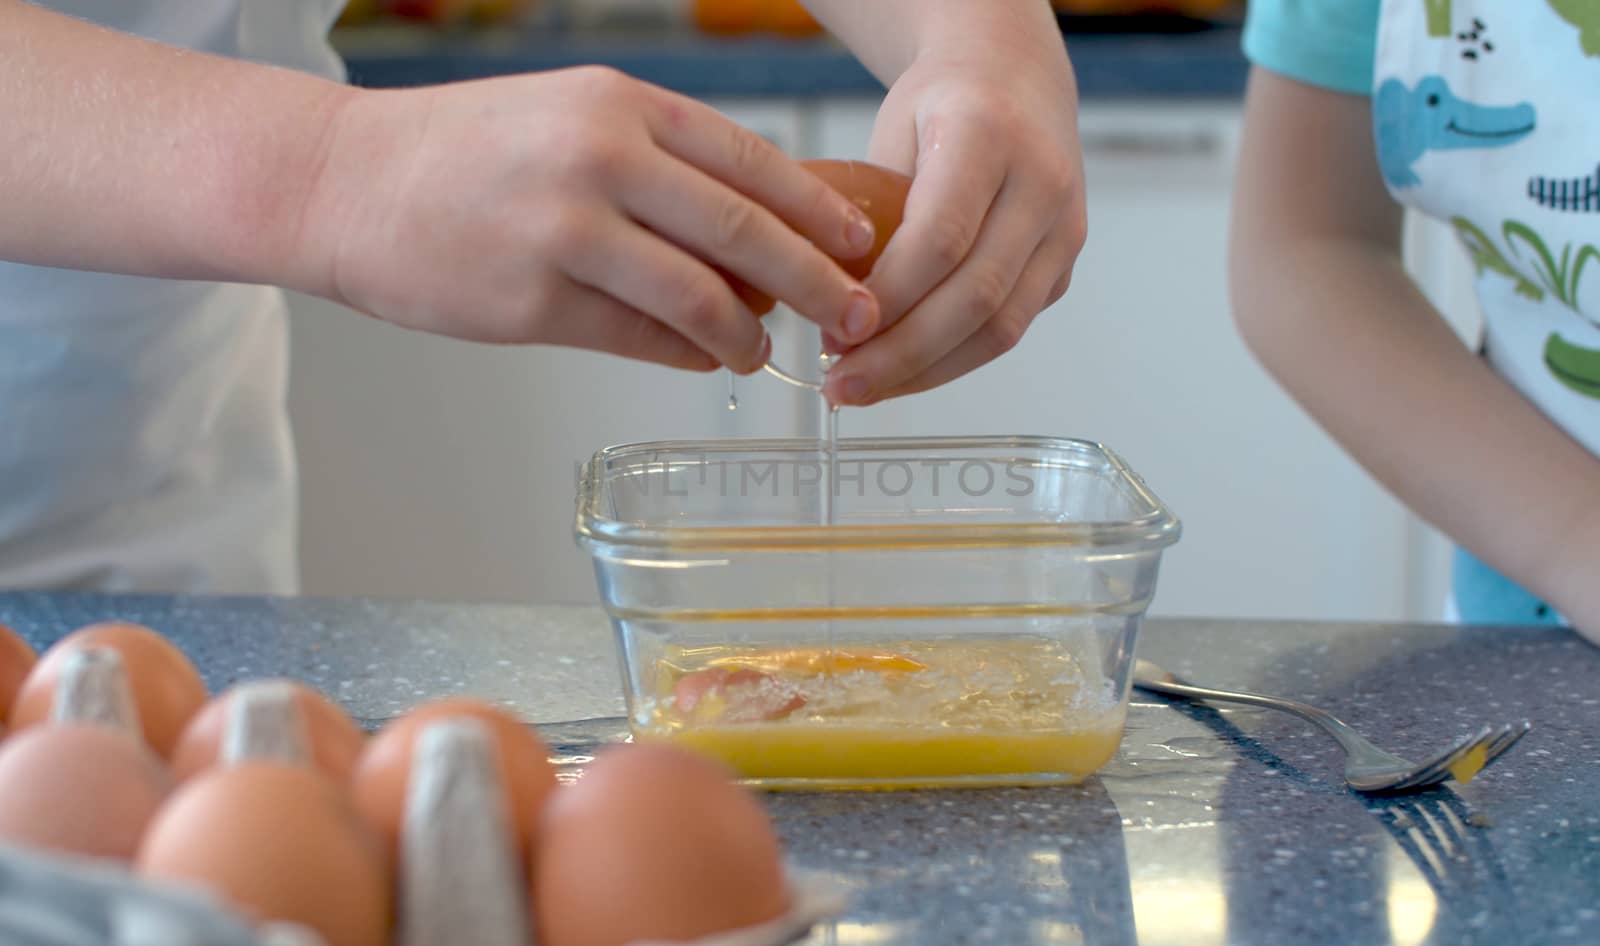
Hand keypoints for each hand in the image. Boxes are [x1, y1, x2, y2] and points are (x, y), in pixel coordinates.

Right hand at [294, 67, 881, 372]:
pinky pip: (640, 339)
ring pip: (697, 295)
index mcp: (618, 103)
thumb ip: (658, 165)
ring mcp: (564, 229)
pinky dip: (688, 355)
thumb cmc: (466, 152)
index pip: (749, 160)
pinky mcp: (532, 300)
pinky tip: (706, 360)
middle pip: (743, 229)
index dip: (817, 210)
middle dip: (816, 281)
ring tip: (767, 351)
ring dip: (748, 333)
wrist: (346, 181)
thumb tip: (751, 234)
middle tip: (858, 316)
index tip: (863, 247)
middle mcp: (599, 158)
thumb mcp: (569, 119)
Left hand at [821, 40, 1086, 405]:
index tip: (834, 335)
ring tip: (864, 388)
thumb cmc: (938, 106)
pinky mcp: (1064, 267)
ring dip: (927, 371)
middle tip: (841, 385)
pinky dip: (951, 361)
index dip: (888, 298)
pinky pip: (1009, 329)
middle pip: (975, 295)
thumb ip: (865, 210)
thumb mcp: (887, 134)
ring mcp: (1063, 229)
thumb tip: (813, 300)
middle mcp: (1041, 182)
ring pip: (1000, 327)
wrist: (1015, 78)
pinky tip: (901, 373)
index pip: (940, 237)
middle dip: (902, 354)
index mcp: (988, 134)